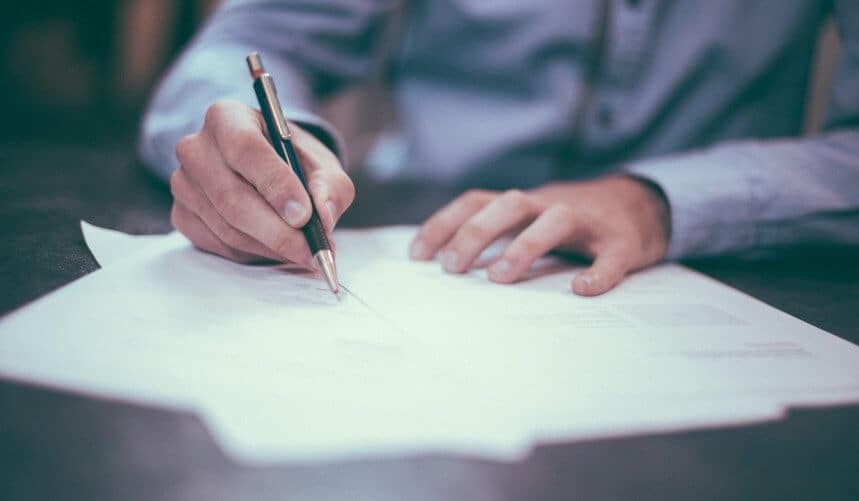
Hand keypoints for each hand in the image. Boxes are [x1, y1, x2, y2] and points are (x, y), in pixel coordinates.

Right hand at [170, 99, 353, 265]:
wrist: (265, 170)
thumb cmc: (293, 161)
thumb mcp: (321, 164)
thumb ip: (330, 186)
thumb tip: (324, 217)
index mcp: (227, 117)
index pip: (246, 149)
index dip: (276, 185)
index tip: (304, 215)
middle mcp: (196, 147)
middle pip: (233, 197)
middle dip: (278, 231)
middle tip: (311, 250)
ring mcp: (183, 183)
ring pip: (228, 227)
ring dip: (270, 247)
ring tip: (303, 252)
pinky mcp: (182, 215)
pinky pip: (219, 244)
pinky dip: (254, 254)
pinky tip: (276, 248)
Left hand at [410, 176, 670, 295]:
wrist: (643, 205)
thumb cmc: (573, 222)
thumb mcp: (531, 220)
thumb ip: (497, 236)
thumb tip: (446, 267)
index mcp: (524, 204)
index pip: (477, 202)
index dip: (444, 223)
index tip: (417, 255)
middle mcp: (551, 205)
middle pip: (509, 205)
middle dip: (476, 233)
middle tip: (451, 268)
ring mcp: (589, 221)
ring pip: (555, 220)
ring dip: (524, 245)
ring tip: (499, 278)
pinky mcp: (623, 242)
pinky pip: (611, 255)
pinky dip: (599, 272)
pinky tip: (583, 290)